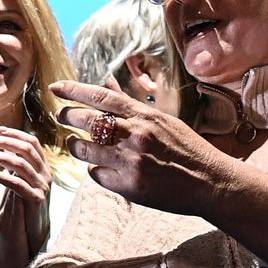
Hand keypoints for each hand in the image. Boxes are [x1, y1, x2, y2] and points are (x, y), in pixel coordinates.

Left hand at [0, 125, 52, 267]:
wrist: (34, 230)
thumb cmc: (24, 202)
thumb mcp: (22, 178)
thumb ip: (17, 163)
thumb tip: (4, 144)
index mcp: (43, 166)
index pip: (32, 142)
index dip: (14, 133)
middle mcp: (45, 174)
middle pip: (26, 149)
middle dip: (3, 141)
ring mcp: (42, 186)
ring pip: (20, 164)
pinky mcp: (35, 199)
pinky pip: (16, 184)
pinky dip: (0, 176)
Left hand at [52, 80, 231, 216]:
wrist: (211, 182)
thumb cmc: (186, 148)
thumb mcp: (161, 119)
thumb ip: (129, 104)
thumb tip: (105, 82)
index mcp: (144, 115)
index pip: (100, 96)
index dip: (73, 90)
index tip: (55, 87)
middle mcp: (135, 135)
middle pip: (86, 120)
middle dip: (67, 116)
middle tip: (61, 115)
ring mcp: (131, 161)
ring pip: (84, 149)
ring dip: (74, 145)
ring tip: (75, 143)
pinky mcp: (129, 186)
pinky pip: (95, 174)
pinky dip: (94, 170)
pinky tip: (101, 167)